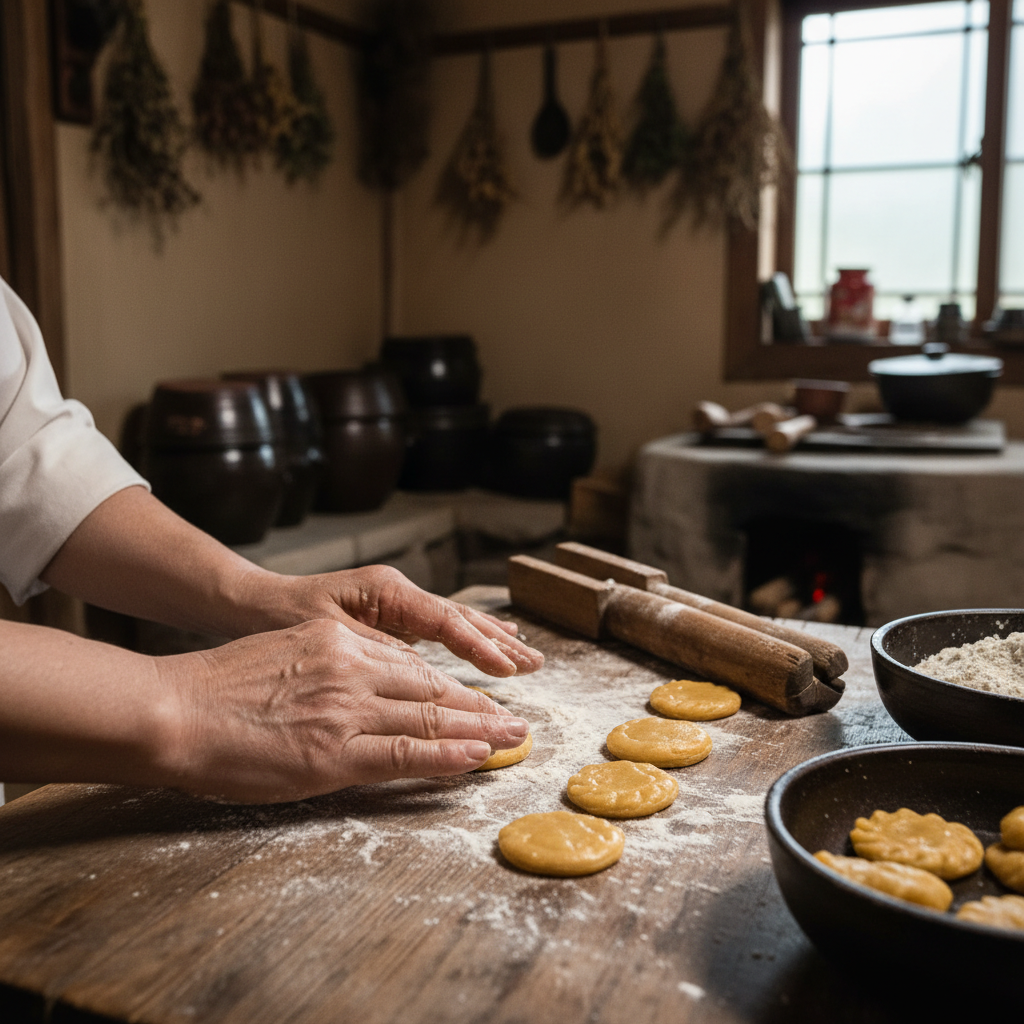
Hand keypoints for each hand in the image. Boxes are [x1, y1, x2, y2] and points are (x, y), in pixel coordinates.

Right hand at [158, 617, 530, 802]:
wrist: (173, 708)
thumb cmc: (217, 684)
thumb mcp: (284, 649)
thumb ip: (331, 659)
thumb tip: (366, 678)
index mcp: (338, 639)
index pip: (409, 663)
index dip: (448, 684)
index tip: (474, 695)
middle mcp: (351, 667)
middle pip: (430, 688)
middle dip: (477, 705)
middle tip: (512, 717)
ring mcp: (346, 710)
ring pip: (428, 718)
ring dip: (478, 730)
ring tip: (512, 738)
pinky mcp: (334, 753)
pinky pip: (405, 754)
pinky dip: (447, 756)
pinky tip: (476, 759)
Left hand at [254, 564, 544, 677]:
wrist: (244, 607)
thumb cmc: (276, 623)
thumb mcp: (326, 640)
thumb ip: (377, 655)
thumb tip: (423, 675)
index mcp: (384, 591)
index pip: (445, 620)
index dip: (479, 646)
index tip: (507, 670)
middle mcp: (394, 591)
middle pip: (458, 618)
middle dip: (497, 642)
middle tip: (534, 665)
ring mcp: (392, 602)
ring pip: (451, 621)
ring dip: (489, 640)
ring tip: (524, 655)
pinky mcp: (386, 616)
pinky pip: (435, 629)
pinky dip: (465, 639)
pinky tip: (486, 644)